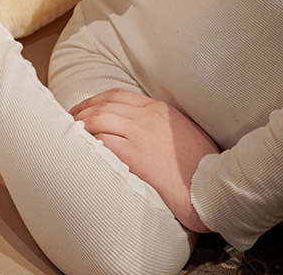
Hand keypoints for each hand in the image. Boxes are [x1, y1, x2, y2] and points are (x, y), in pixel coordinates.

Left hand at [70, 89, 218, 232]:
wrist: (213, 187)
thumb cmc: (202, 167)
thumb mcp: (182, 133)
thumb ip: (160, 125)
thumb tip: (138, 129)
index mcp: (159, 109)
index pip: (117, 95)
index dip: (94, 100)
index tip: (82, 108)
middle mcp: (148, 115)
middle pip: (104, 104)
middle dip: (82, 111)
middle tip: (69, 120)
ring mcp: (141, 132)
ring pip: (99, 118)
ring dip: (81, 125)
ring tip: (70, 133)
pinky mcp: (136, 153)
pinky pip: (103, 140)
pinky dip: (89, 141)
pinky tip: (82, 147)